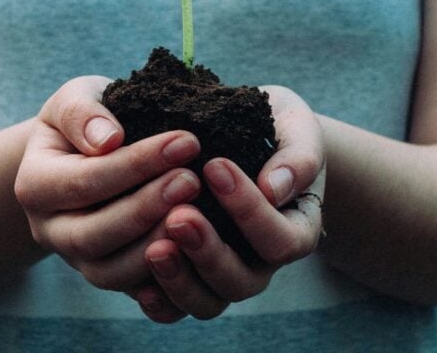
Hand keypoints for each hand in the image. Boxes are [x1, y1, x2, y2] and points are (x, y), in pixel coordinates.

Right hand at [14, 76, 202, 294]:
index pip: (84, 181)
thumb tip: (108, 139)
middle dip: (146, 208)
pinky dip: (166, 279)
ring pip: (112, 273)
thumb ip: (83, 113)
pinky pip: (135, 292)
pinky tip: (197, 250)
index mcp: (35, 185)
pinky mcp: (109, 277)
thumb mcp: (76, 99)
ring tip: (199, 214)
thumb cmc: (87, 120)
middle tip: (192, 180)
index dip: (135, 164)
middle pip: (93, 235)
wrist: (86, 154)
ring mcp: (78, 261)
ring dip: (157, 245)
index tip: (186, 141)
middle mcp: (50, 230)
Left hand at [137, 85, 325, 321]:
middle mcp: (261, 263)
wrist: (249, 134)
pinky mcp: (190, 278)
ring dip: (180, 279)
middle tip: (179, 214)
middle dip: (208, 251)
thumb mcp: (297, 129)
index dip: (249, 211)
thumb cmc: (278, 128)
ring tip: (155, 248)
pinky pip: (175, 309)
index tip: (215, 166)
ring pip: (207, 302)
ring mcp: (224, 275)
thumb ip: (297, 157)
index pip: (280, 240)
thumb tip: (274, 188)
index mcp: (296, 230)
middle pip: (241, 281)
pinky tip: (138, 282)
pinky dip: (159, 301)